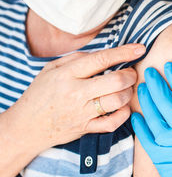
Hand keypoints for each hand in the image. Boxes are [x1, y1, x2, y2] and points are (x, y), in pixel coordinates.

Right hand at [10, 44, 145, 151]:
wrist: (26, 127)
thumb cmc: (40, 93)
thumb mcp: (51, 69)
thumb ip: (76, 58)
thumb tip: (103, 54)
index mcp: (67, 74)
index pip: (101, 59)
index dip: (124, 52)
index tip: (140, 48)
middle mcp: (76, 93)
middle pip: (115, 81)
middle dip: (131, 74)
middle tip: (132, 73)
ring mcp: (82, 113)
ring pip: (117, 100)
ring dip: (129, 92)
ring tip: (127, 88)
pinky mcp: (86, 128)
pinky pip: (112, 123)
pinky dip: (124, 114)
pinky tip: (123, 106)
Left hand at [131, 62, 171, 176]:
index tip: (170, 66)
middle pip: (167, 101)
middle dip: (157, 83)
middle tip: (150, 71)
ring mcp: (170, 146)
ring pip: (154, 115)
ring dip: (147, 99)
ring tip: (141, 86)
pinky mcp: (161, 159)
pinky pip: (146, 138)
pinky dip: (140, 124)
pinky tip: (136, 114)